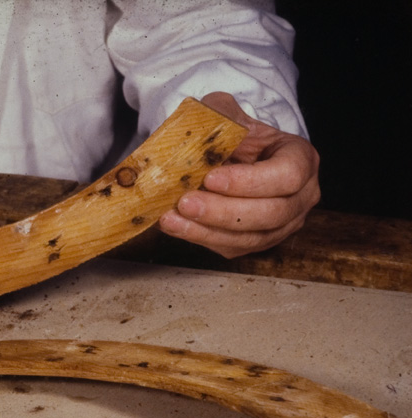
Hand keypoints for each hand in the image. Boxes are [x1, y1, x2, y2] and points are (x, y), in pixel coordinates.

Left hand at [159, 91, 320, 257]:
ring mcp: (283, 224)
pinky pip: (232, 247)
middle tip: (186, 203)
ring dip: (207, 230)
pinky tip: (175, 226)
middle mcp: (301, 196)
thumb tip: (194, 134)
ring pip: (251, 238)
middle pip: (271, 213)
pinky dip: (201, 238)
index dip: (249, 181)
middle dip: (224, 211)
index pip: (287, 176)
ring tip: (172, 219)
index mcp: (301, 158)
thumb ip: (218, 117)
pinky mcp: (257, 241)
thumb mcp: (228, 114)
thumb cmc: (233, 133)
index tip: (210, 178)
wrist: (231, 154)